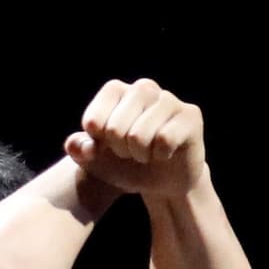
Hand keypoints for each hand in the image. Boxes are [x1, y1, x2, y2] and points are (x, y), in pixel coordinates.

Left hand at [61, 78, 207, 197]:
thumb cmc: (122, 163)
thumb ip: (78, 149)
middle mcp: (143, 88)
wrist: (159, 181)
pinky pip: (164, 140)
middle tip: (130, 151)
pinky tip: (165, 153)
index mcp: (116, 91)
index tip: (108, 145)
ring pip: (139, 135)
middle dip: (120, 150)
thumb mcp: (93, 160)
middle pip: (115, 129)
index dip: (98, 144)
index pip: (94, 121)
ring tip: (147, 152)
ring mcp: (168, 99)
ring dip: (140, 154)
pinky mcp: (190, 115)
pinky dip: (160, 155)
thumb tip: (85, 146)